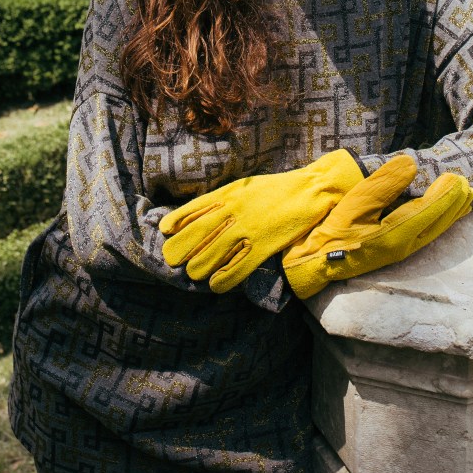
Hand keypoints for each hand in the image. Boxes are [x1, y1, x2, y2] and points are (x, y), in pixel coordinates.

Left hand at [159, 148, 363, 292]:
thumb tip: (195, 216)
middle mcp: (230, 211)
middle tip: (175, 261)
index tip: (163, 233)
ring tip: (197, 273)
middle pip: (191, 239)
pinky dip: (220, 281)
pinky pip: (234, 271)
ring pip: (207, 258)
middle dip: (178, 253)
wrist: (309, 190)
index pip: (188, 212)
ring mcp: (245, 230)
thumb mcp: (242, 187)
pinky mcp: (261, 247)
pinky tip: (215, 285)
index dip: (172, 226)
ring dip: (197, 270)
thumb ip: (220, 200)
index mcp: (225, 194)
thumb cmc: (274, 189)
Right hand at [281, 156, 472, 298]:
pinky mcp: (395, 251)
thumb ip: (383, 185)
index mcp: (396, 234)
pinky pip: (427, 234)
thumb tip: (411, 164)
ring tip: (467, 198)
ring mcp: (401, 251)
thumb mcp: (354, 204)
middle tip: (469, 185)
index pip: (430, 211)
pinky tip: (444, 216)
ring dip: (452, 213)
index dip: (446, 194)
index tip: (459, 177)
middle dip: (455, 204)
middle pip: (438, 223)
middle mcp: (405, 246)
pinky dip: (440, 222)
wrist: (315, 263)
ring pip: (435, 230)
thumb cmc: (331, 232)